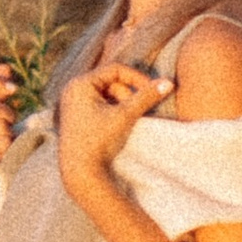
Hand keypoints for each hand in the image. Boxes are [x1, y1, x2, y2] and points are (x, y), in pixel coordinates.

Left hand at [55, 59, 164, 200]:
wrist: (80, 171)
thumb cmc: (99, 141)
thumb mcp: (125, 116)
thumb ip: (146, 97)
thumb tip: (168, 82)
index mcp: (80, 84)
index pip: (115, 69)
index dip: (136, 78)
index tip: (152, 91)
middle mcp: (73, 89)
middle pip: (111, 82)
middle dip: (128, 95)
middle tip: (137, 112)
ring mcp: (73, 102)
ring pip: (107, 94)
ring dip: (122, 104)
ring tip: (129, 120)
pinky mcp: (76, 115)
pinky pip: (100, 104)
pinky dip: (113, 110)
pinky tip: (119, 125)